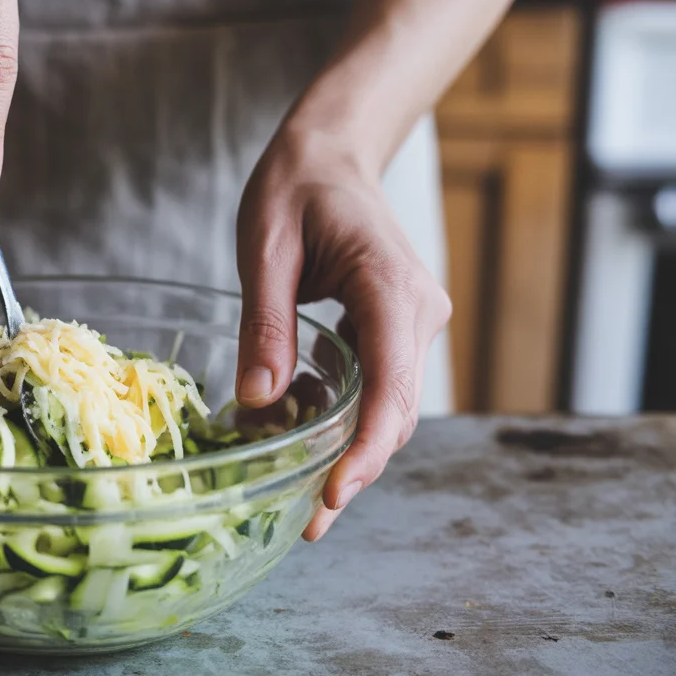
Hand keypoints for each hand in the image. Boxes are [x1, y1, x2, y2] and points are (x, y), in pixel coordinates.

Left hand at [234, 126, 451, 540]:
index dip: (364, 452)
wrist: (331, 150)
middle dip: (353, 469)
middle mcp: (417, 313)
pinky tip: (294, 433)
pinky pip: (374, 386)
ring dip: (345, 450)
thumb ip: (266, 323)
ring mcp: (411, 322)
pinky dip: (339, 417)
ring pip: (387, 406)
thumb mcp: (264, 248)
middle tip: (307, 524)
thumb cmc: (296, 185)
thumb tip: (258, 401)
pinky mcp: (393, 328)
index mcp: (391, 289)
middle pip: (394, 412)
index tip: (332, 498)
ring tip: (295, 495)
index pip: (391, 389)